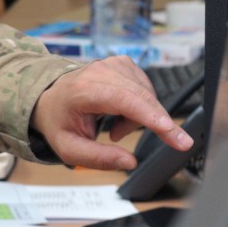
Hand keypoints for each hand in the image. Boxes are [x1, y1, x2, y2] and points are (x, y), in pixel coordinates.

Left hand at [29, 56, 193, 169]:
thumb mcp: (68, 148)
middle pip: (144, 100)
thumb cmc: (58, 121)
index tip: (177, 136)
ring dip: (136, 118)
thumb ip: (97, 158)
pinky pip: (146, 91)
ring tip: (111, 124)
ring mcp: (115, 64)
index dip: (154, 119)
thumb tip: (129, 163)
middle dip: (149, 125)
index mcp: (85, 89)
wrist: (50, 97)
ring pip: (148, 98)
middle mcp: (102, 71)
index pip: (127, 101)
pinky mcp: (125, 64)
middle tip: (116, 136)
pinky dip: (137, 107)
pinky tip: (117, 112)